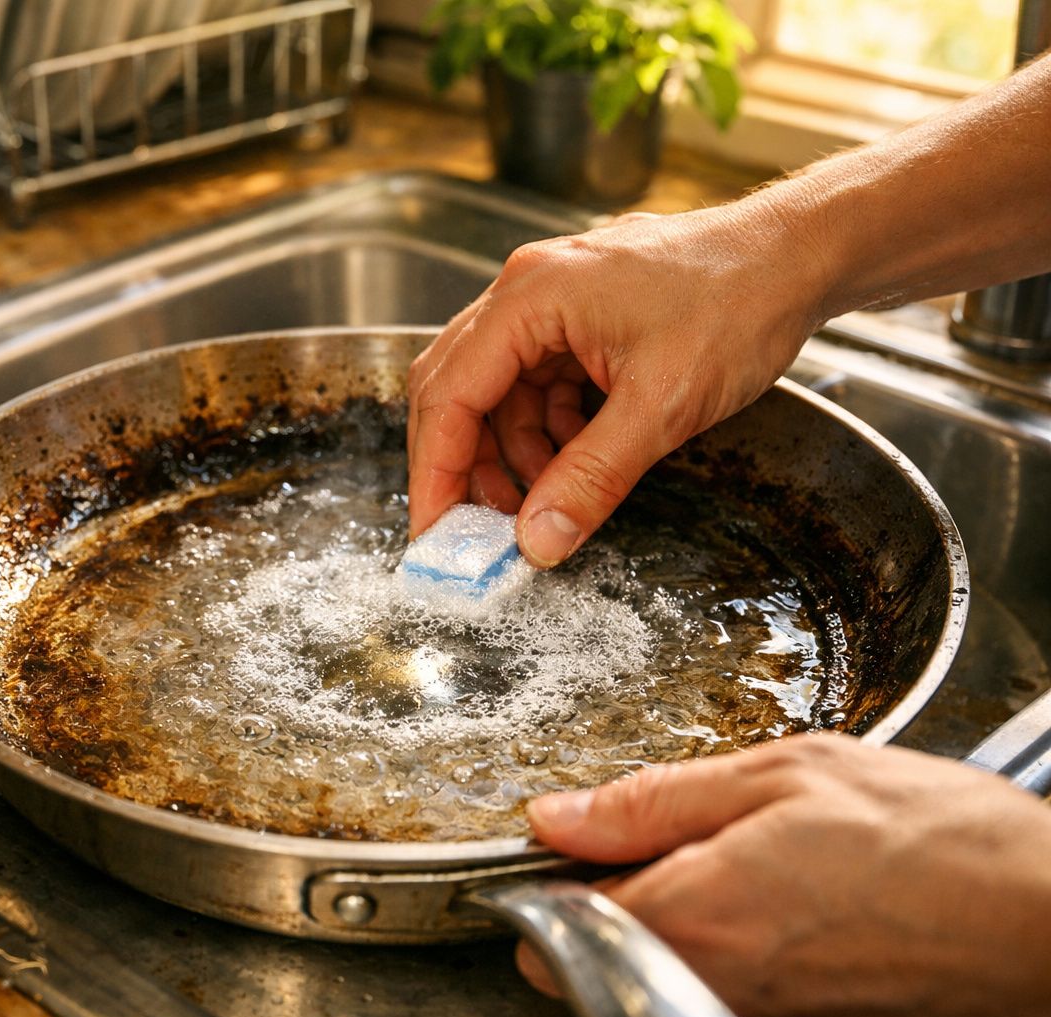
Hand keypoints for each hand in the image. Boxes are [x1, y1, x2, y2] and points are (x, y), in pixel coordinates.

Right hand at [406, 201, 832, 566]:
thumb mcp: (661, 408)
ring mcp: (551, 302)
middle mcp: (526, 290)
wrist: (799, 258)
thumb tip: (536, 541)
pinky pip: (536, 385)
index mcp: (530, 297)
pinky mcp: (577, 319)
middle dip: (465, 467)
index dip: (435, 472)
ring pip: (497, 393)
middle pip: (458, 391)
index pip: (448, 394)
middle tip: (475, 532)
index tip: (436, 535)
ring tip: (541, 504)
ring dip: (511, 454)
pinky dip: (545, 433)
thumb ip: (590, 479)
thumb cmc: (739, 303)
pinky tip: (575, 464)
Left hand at [522, 734, 1050, 1016]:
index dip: (554, 872)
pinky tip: (778, 889)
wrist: (1045, 917)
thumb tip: (560, 816)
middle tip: (666, 832)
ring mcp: (755, 1012)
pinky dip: (723, 933)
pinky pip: (719, 979)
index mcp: (691, 912)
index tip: (571, 834)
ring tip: (741, 853)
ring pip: (660, 965)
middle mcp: (710, 980)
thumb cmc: (932, 838)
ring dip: (672, 910)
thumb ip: (655, 799)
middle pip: (603, 951)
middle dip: (609, 893)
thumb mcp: (781, 774)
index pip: (557, 921)